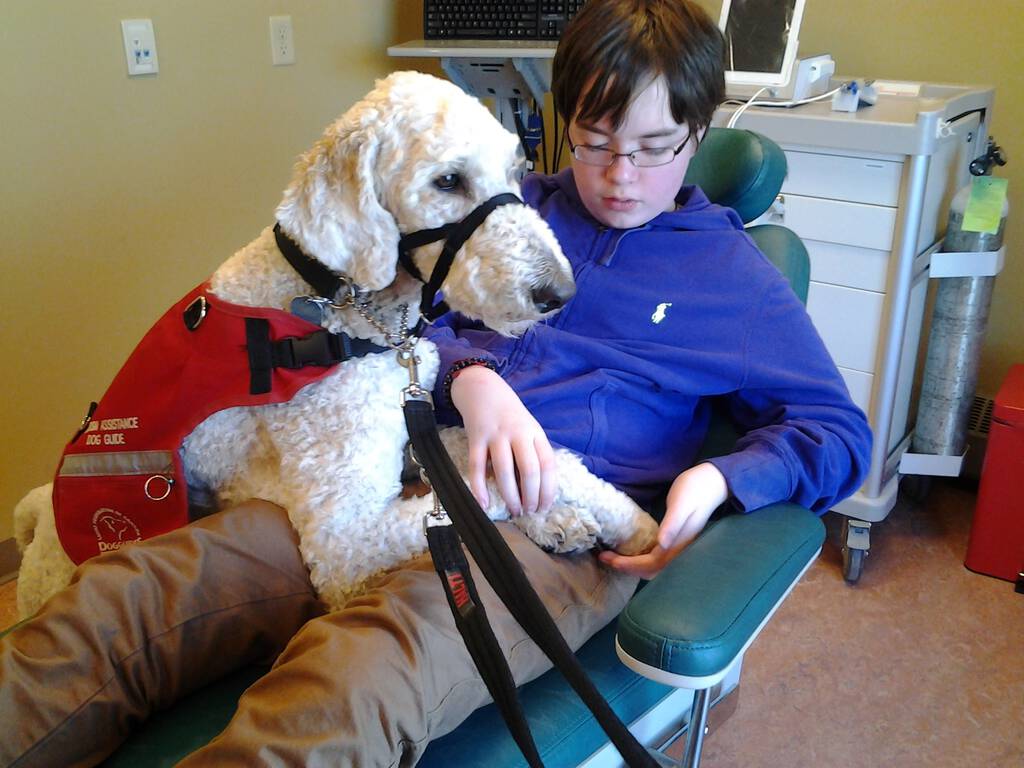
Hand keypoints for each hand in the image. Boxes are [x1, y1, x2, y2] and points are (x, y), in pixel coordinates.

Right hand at [449, 365, 555, 515]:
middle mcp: (518, 433)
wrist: (483, 390)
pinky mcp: (475, 438)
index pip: (548, 464)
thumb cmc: (510, 416)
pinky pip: (476, 467)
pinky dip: (479, 488)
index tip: (545, 507)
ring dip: (511, 495)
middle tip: (529, 512)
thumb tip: (539, 489)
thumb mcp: (529, 429)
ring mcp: (496, 435)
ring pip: (504, 471)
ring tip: (514, 510)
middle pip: (530, 470)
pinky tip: (484, 504)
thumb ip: (534, 453)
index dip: (548, 489)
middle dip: (531, 496)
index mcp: (535, 433)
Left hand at [598, 463, 727, 579]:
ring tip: (613, 557)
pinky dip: (640, 559)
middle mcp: (679, 550)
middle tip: (604, 558)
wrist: (712, 483)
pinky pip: (656, 557)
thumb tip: (661, 545)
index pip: (651, 564)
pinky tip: (629, 551)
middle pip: (652, 571)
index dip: (629, 565)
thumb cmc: (694, 490)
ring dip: (633, 565)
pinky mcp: (675, 540)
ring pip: (654, 567)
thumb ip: (672, 525)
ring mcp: (678, 546)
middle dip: (627, 568)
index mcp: (680, 544)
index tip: (609, 558)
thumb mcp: (681, 505)